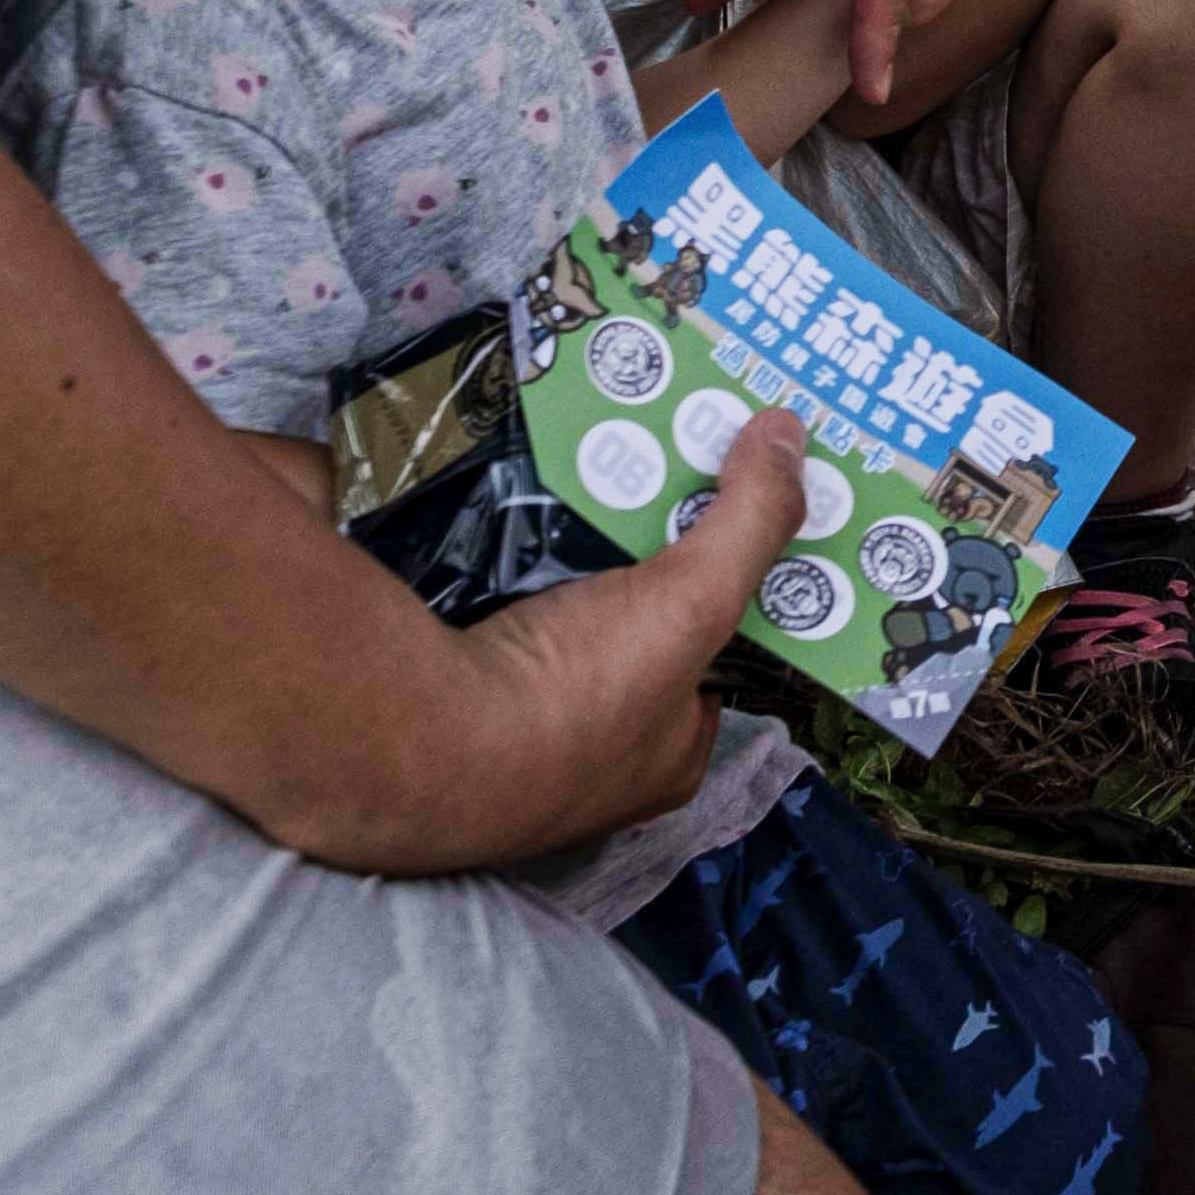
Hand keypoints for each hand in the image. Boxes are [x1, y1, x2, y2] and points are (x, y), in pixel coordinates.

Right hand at [424, 407, 809, 862]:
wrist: (402, 733)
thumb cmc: (571, 697)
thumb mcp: (695, 603)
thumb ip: (750, 522)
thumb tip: (791, 437)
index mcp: (661, 757)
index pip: (716, 665)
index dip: (733, 589)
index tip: (736, 504)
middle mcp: (583, 749)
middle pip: (628, 622)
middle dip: (640, 547)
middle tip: (657, 457)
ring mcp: (500, 713)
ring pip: (546, 598)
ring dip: (560, 532)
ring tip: (585, 446)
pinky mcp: (432, 668)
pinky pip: (471, 583)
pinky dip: (485, 530)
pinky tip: (500, 470)